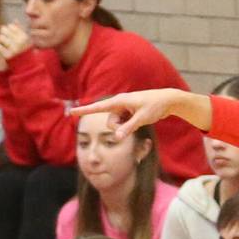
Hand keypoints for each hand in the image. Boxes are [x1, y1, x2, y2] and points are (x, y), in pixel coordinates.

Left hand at [0, 23, 31, 61]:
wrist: (27, 67)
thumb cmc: (26, 52)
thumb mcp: (26, 40)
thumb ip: (20, 30)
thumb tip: (15, 20)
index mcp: (24, 37)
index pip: (10, 26)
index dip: (9, 30)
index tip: (12, 36)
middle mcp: (19, 42)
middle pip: (3, 30)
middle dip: (4, 34)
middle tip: (8, 41)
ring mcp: (13, 49)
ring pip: (0, 37)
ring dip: (1, 42)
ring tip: (6, 46)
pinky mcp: (8, 55)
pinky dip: (0, 48)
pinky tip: (5, 51)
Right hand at [69, 89, 194, 139]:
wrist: (168, 100)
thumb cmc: (155, 106)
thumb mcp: (142, 118)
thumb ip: (129, 128)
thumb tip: (116, 138)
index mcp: (119, 101)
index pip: (98, 107)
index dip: (84, 110)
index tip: (70, 112)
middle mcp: (119, 103)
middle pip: (110, 122)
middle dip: (119, 128)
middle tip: (135, 123)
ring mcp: (124, 108)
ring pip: (117, 124)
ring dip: (125, 127)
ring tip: (140, 120)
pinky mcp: (128, 112)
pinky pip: (123, 123)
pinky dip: (129, 126)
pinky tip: (140, 119)